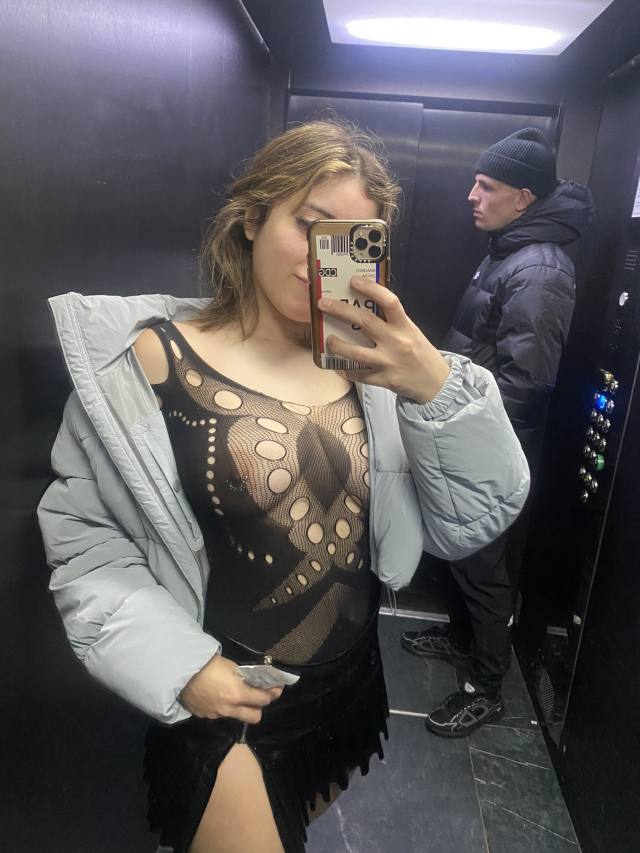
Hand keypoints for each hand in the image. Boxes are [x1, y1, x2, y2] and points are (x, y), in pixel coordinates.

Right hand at [180, 654, 283, 722]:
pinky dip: (223, 708)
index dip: (272, 693)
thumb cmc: (208, 664)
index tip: (277, 688)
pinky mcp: (205, 716)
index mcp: (238, 695)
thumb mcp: (231, 666)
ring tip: (237, 697)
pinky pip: (220, 715)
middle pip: (255, 717)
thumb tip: (253, 680)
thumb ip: (244, 676)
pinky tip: (218, 697)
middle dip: (259, 707)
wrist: (181, 672)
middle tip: (258, 697)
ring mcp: (217, 715)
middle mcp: (230, 709)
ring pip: (237, 717)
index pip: (263, 699)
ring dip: (241, 709)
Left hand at [319, 277, 449, 403]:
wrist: (436, 382)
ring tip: (328, 339)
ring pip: (357, 352)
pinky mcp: (384, 380)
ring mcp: (389, 362)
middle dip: (341, 310)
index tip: (353, 281)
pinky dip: (347, 370)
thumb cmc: (420, 352)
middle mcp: (397, 342)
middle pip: (365, 322)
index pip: (389, 301)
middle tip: (323, 303)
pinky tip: (340, 365)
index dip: (371, 289)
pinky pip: (359, 375)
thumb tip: (366, 305)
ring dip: (338, 345)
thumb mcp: (411, 331)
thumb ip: (392, 321)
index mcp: (405, 326)